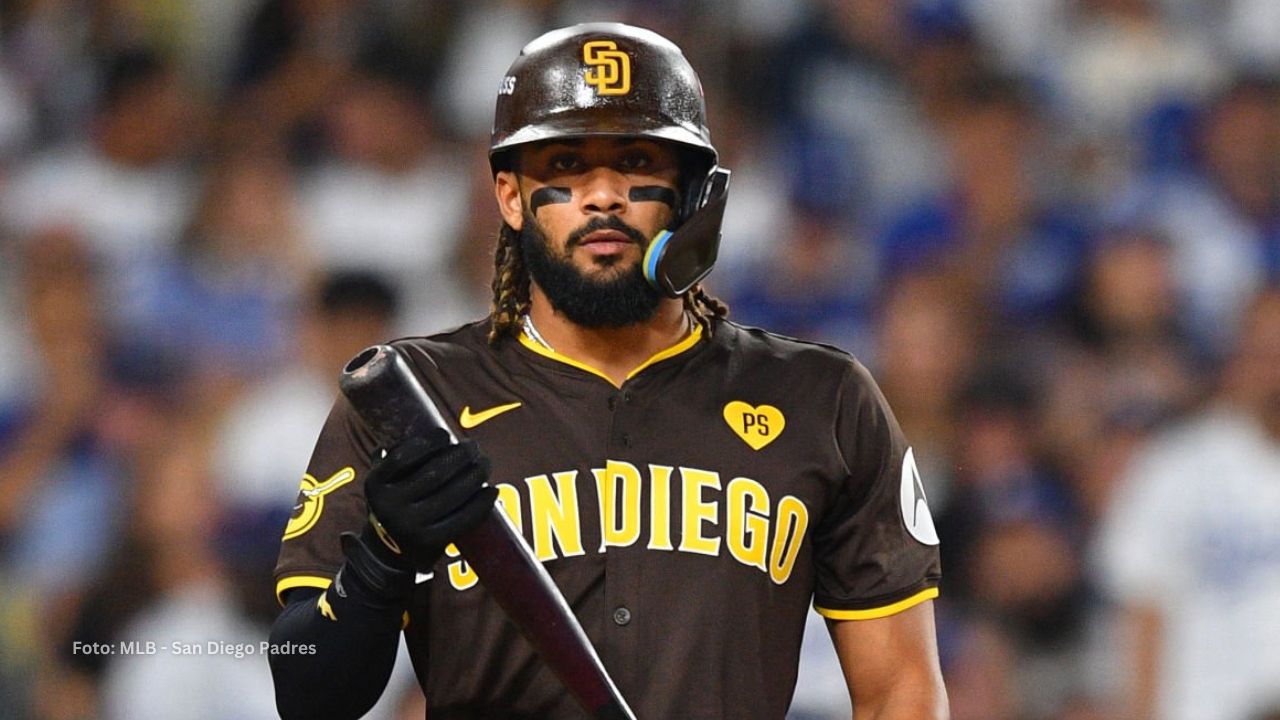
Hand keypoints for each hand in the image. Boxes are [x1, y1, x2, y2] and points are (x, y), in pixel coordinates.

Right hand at [363, 430, 496, 571]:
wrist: (387, 552)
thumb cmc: (394, 504)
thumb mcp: (383, 481)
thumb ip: (391, 455)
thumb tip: (412, 418)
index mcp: (375, 485)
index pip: (403, 458)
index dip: (428, 443)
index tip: (445, 434)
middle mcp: (390, 507)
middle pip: (434, 474)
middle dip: (459, 456)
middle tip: (474, 446)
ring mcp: (410, 526)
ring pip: (451, 495)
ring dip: (474, 475)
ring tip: (485, 463)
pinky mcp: (431, 542)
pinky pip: (462, 519)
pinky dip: (480, 504)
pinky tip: (492, 491)